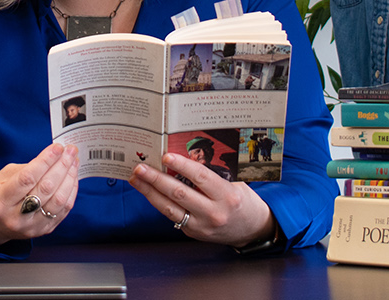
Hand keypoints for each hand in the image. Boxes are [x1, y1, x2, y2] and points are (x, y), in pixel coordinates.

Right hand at [0, 143, 78, 248]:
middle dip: (61, 165)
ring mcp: (31, 227)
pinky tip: (72, 177)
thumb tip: (52, 158)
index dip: (45, 161)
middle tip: (70, 150)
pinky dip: (70, 191)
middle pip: (46, 188)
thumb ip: (25, 169)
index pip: (28, 178)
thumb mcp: (1, 177)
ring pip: (58, 200)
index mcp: (1, 201)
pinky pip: (63, 210)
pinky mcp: (43, 231)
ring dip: (69, 178)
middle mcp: (16, 217)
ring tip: (74, 161)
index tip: (57, 147)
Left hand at [130, 153, 274, 246]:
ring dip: (150, 192)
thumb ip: (213, 175)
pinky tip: (148, 192)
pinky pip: (172, 216)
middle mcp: (214, 213)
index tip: (166, 156)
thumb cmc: (243, 202)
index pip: (200, 177)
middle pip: (179, 193)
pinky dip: (158, 202)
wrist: (251, 231)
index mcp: (227, 196)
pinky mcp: (193, 233)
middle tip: (140, 167)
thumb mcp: (235, 184)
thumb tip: (185, 158)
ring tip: (136, 179)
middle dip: (156, 179)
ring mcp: (201, 226)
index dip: (181, 166)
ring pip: (169, 208)